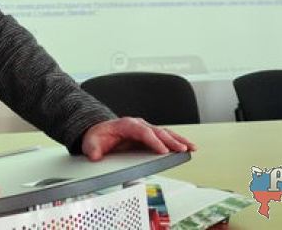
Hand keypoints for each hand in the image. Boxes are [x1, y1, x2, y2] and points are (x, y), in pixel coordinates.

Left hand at [81, 117, 196, 160]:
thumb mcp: (91, 143)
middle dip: (170, 140)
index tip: (162, 150)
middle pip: (157, 131)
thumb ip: (92, 149)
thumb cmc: (98, 137)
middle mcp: (138, 125)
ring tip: (191, 148)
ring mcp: (145, 129)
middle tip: (181, 149)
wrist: (100, 132)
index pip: (142, 131)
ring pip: (164, 133)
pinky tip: (187, 147)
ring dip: (178, 140)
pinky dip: (177, 141)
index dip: (153, 141)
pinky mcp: (149, 136)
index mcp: (126, 125)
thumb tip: (95, 155)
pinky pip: (165, 137)